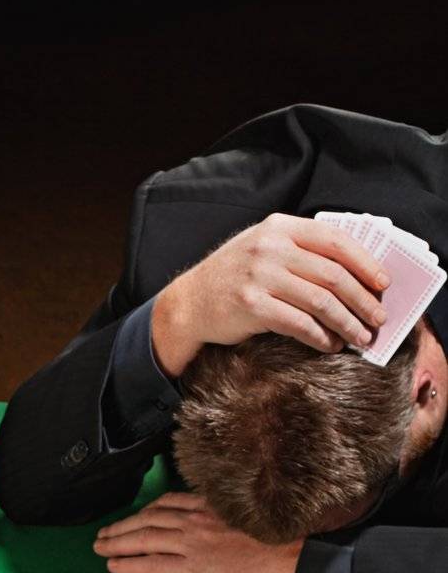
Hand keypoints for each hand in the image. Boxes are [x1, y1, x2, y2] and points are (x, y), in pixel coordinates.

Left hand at [93, 492, 301, 572]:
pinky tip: (114, 566)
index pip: (166, 503)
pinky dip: (128, 565)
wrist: (286, 558)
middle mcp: (194, 521)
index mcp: (208, 506)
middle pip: (147, 520)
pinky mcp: (189, 569)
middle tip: (103, 534)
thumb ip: (220, 511)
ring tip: (101, 548)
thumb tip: (204, 515)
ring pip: (143, 539)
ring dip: (117, 543)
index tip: (133, 517)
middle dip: (121, 527)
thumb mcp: (244, 512)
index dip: (144, 511)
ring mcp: (189, 544)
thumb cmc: (274, 540)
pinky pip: (150, 565)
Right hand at [152, 212, 390, 375]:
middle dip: (363, 299)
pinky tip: (331, 345)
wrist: (189, 303)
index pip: (336, 240)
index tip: (384, 284)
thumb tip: (356, 274)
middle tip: (378, 318)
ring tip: (361, 336)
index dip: (366, 263)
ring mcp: (259, 276)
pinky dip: (321, 337)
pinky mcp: (252, 306)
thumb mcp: (265, 249)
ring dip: (348, 322)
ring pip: (321, 301)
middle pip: (334, 274)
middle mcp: (270, 247)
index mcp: (280, 227)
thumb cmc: (235, 278)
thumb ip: (302, 251)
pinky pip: (299, 324)